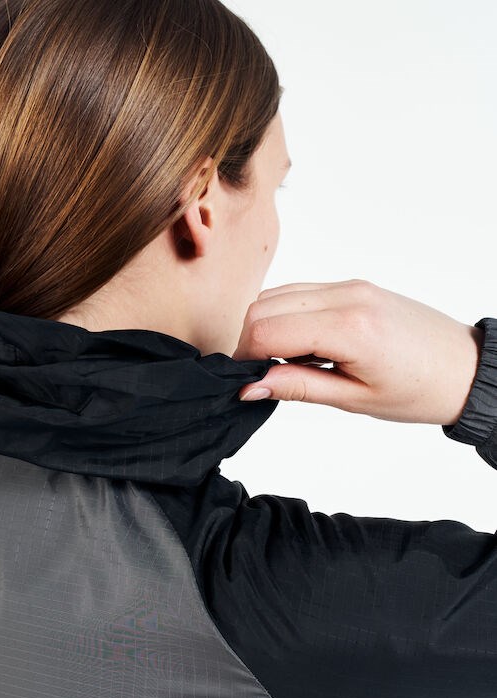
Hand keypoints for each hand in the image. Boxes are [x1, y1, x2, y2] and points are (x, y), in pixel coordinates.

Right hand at [233, 278, 483, 425]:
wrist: (463, 368)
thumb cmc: (418, 390)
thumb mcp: (352, 400)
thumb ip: (297, 387)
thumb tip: (250, 387)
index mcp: (349, 328)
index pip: (265, 329)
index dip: (245, 358)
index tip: (249, 382)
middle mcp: (347, 296)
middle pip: (263, 306)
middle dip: (251, 342)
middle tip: (266, 375)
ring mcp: (351, 285)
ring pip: (277, 294)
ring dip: (267, 326)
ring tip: (290, 362)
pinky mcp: (354, 285)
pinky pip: (300, 291)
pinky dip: (287, 315)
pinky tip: (305, 345)